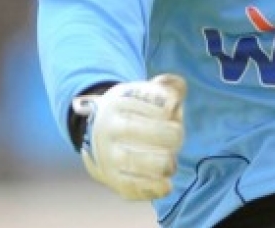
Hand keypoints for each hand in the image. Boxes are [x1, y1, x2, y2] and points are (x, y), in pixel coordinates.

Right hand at [73, 74, 186, 199]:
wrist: (98, 135)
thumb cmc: (136, 112)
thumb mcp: (148, 91)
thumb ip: (169, 86)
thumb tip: (175, 98)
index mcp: (119, 102)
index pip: (156, 103)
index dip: (171, 107)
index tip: (172, 110)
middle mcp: (109, 128)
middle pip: (151, 132)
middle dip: (173, 136)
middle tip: (176, 137)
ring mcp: (109, 156)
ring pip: (139, 162)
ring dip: (165, 163)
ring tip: (170, 161)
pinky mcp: (112, 179)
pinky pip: (134, 188)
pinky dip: (155, 188)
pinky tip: (166, 183)